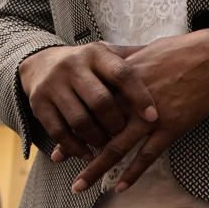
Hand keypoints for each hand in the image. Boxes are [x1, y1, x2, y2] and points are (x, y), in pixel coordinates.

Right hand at [19, 43, 157, 160]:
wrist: (41, 63)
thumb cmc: (88, 64)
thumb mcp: (108, 54)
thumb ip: (134, 58)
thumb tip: (170, 54)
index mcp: (96, 54)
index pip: (122, 74)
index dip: (139, 96)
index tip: (154, 116)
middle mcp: (73, 67)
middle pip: (100, 101)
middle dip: (116, 123)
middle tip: (124, 134)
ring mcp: (53, 86)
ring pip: (79, 120)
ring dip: (96, 138)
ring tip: (107, 144)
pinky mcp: (38, 105)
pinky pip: (58, 132)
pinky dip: (75, 146)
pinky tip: (87, 153)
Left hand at [71, 28, 208, 193]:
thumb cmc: (184, 51)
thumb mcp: (148, 49)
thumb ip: (125, 57)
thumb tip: (107, 51)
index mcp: (123, 81)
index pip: (90, 103)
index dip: (73, 118)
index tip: (58, 129)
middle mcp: (131, 102)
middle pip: (96, 128)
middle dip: (75, 146)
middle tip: (58, 159)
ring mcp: (150, 117)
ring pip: (117, 148)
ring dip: (96, 168)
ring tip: (79, 185)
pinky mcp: (170, 128)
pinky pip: (148, 156)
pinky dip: (133, 172)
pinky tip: (120, 186)